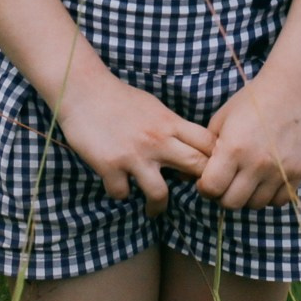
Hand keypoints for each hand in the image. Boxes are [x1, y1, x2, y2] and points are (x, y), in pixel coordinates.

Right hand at [52, 59, 211, 214]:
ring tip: (154, 210)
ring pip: (159, 194)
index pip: (208, 144)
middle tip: (191, 196)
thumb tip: (190, 145)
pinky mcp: (109, 165)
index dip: (216, 160)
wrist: (84, 91)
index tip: (210, 171)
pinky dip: (121, 193)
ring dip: (158, 206)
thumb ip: (172, 127)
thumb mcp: (155, 108)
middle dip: (199, 185)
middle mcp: (157, 140)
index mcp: (170, 123)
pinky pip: (122, 193)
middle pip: (196, 168)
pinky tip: (119, 186)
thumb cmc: (120, 98)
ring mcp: (133, 155)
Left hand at [196, 68, 300, 210]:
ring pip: (255, 205)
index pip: (212, 188)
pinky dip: (269, 196)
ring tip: (245, 180)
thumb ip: (207, 149)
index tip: (207, 180)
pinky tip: (264, 181)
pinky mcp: (297, 172)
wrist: (292, 90)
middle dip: (223, 195)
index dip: (205, 187)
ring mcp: (279, 170)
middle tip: (226, 182)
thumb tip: (191, 175)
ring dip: (246, 197)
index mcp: (234, 148)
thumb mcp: (221, 120)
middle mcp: (257, 163)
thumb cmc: (252, 102)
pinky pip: (279, 200)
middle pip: (232, 202)